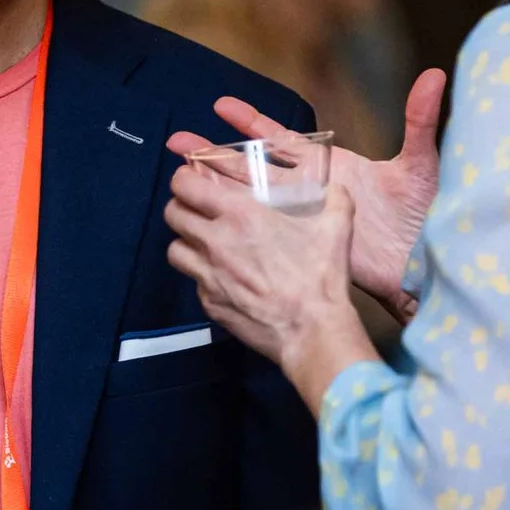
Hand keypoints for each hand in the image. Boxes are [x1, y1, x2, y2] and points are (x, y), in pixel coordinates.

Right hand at [165, 68, 445, 322]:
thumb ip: (421, 120)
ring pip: (249, 198)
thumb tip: (436, 75)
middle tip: (178, 143)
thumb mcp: (421, 165)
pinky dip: (233, 223)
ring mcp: (304, 219)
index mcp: (332, 166)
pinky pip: (261, 231)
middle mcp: (312, 190)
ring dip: (215, 187)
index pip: (282, 139)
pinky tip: (208, 223)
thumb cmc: (427, 218)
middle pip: (253, 167)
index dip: (251, 121)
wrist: (424, 268)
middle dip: (215, 153)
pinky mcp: (302, 245)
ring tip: (180, 176)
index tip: (221, 106)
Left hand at [165, 166, 377, 413]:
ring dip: (186, 242)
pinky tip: (223, 278)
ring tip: (203, 243)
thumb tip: (335, 188)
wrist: (311, 331)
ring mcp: (208, 276)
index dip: (184, 178)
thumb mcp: (336, 227)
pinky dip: (203, 276)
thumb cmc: (320, 276)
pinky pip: (195, 282)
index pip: (186, 186)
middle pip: (172, 214)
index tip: (191, 179)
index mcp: (240, 215)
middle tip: (198, 209)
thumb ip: (335, 199)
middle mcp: (215, 242)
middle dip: (181, 207)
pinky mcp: (209, 304)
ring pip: (175, 250)